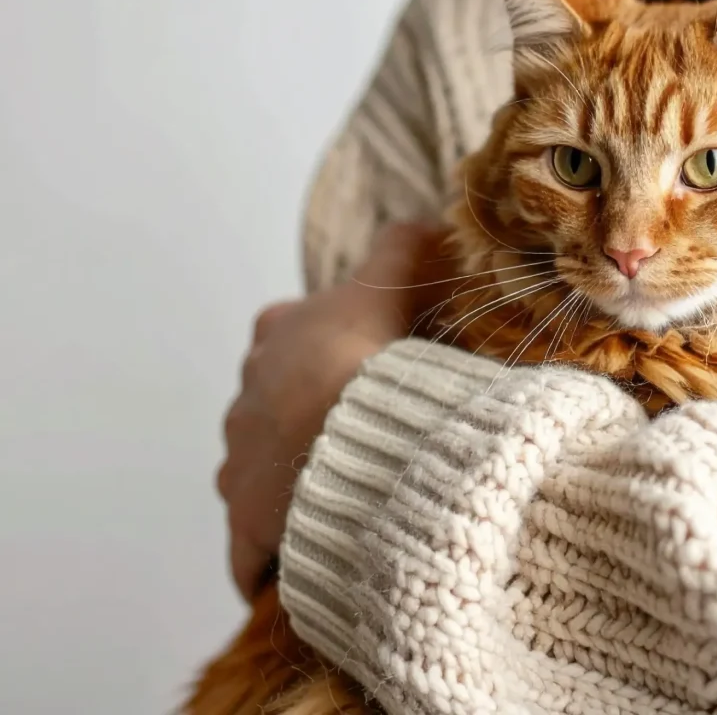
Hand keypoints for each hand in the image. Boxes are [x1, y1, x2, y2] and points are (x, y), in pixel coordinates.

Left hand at [218, 223, 449, 600]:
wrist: (346, 439)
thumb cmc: (363, 360)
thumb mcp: (384, 292)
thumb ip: (401, 250)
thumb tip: (424, 217)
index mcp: (274, 340)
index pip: (288, 332)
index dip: (322, 346)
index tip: (357, 364)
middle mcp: (243, 398)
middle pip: (271, 402)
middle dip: (303, 414)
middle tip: (355, 432)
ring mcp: (237, 461)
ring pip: (261, 466)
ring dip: (293, 477)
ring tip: (342, 493)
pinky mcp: (242, 519)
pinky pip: (255, 537)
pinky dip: (276, 544)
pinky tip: (310, 553)